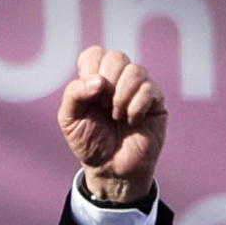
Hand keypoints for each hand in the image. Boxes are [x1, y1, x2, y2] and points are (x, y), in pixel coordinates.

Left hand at [58, 46, 166, 203]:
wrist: (111, 170)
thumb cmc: (90, 143)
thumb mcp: (69, 120)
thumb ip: (74, 94)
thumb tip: (99, 80)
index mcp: (95, 79)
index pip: (94, 54)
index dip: (91, 70)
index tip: (89, 96)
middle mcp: (118, 80)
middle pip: (116, 57)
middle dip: (107, 83)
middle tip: (104, 107)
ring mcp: (138, 89)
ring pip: (135, 71)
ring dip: (121, 96)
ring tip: (117, 117)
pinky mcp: (155, 102)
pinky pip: (149, 89)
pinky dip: (136, 106)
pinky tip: (132, 121)